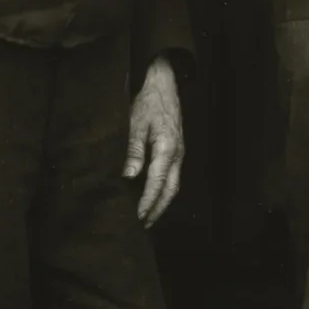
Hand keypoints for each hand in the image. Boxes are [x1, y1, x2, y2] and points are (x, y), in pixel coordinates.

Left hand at [123, 56, 183, 227]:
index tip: (138, 216)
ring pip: (174, 185)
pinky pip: (173, 176)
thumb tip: (129, 176)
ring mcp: (179, 152)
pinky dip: (164, 190)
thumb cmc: (148, 101)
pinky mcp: (177, 150)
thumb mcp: (135, 122)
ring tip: (148, 217)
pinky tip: (153, 195)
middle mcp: (177, 154)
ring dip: (162, 202)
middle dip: (158, 209)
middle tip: (143, 225)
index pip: (157, 182)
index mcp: (167, 148)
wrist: (164, 84)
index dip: (148, 201)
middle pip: (170, 189)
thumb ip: (133, 150)